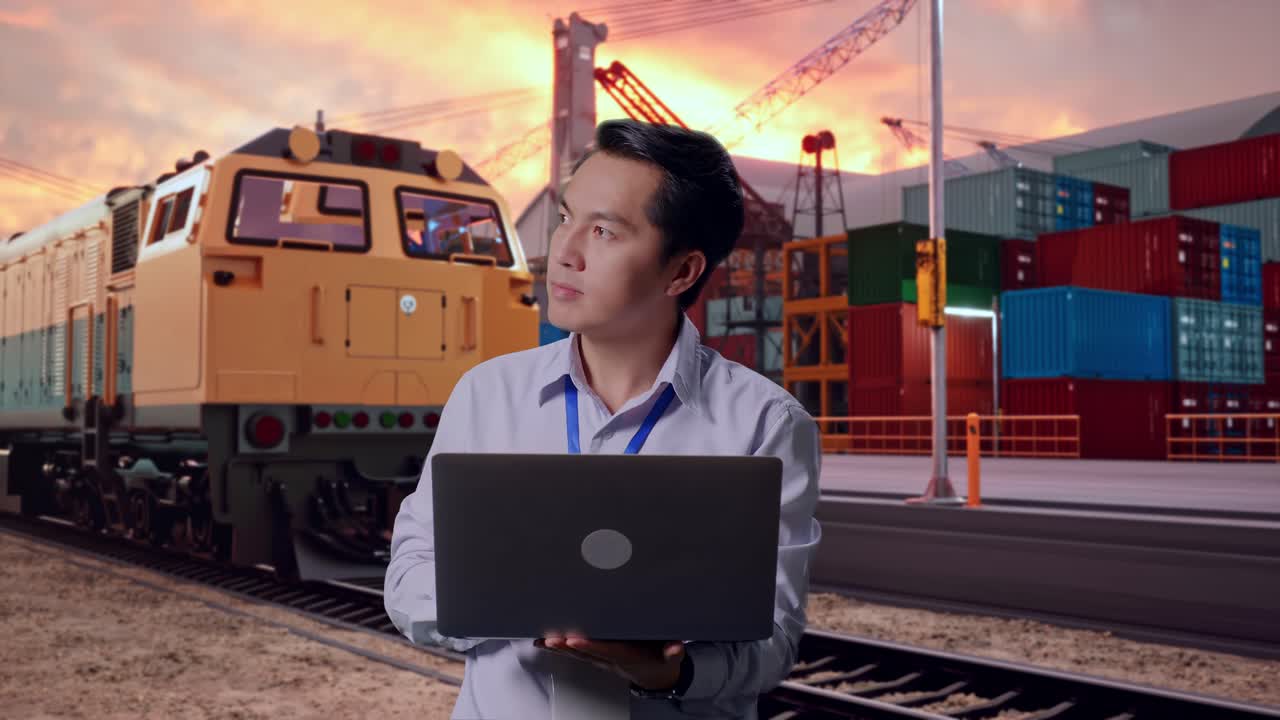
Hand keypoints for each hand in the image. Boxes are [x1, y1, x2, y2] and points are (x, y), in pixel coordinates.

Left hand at [536, 633, 684, 690]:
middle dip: (569, 646)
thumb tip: (676, 649)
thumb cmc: (661, 661)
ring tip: (544, 641)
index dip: (591, 646)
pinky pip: (577, 654)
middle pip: (587, 653)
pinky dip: (561, 649)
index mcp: (628, 656)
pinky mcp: (598, 657)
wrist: (655, 676)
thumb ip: (673, 652)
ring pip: (579, 654)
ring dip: (561, 649)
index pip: (607, 650)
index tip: (576, 640)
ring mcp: (603, 660)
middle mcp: (612, 660)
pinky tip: (547, 643)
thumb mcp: (671, 657)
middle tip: (553, 640)